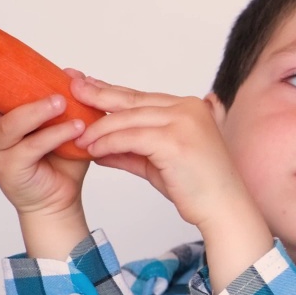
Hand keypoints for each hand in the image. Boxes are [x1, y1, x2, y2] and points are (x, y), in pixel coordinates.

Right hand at [0, 67, 89, 217]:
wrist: (62, 198)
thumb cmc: (60, 159)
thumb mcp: (66, 121)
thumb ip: (67, 97)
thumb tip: (73, 74)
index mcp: (0, 115)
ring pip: (10, 124)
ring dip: (36, 110)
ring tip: (60, 102)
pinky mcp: (12, 168)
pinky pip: (33, 146)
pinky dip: (55, 135)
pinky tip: (75, 128)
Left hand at [70, 76, 253, 230]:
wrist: (223, 209)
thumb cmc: (197, 189)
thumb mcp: (157, 164)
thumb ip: (130, 152)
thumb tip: (98, 147)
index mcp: (189, 107)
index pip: (141, 97)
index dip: (111, 92)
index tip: (86, 85)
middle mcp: (188, 108)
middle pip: (132, 100)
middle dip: (98, 94)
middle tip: (72, 87)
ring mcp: (183, 121)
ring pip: (128, 119)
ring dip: (99, 129)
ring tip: (78, 137)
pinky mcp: (175, 140)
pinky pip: (131, 138)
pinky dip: (108, 143)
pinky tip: (93, 150)